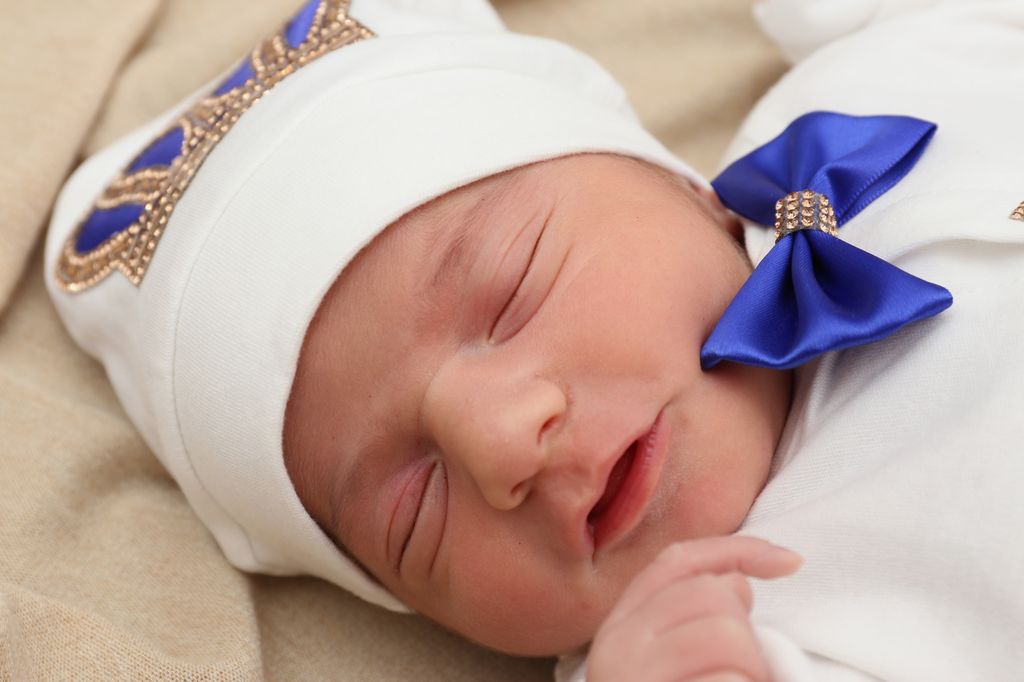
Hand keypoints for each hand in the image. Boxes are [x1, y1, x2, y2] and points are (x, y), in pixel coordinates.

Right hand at [587, 536, 801, 681]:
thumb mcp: (667, 660)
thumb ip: (688, 619)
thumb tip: (737, 580)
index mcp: (619, 628)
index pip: (677, 561)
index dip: (736, 549)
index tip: (790, 561)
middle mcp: (615, 646)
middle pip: (711, 593)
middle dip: (748, 635)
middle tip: (742, 678)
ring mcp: (632, 673)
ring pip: (727, 632)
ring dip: (751, 671)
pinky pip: (728, 680)